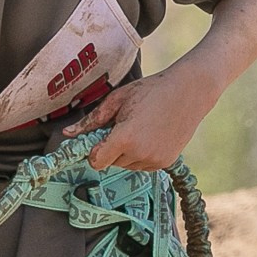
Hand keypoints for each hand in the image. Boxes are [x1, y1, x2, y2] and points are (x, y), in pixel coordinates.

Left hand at [64, 61, 220, 171]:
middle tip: (124, 125)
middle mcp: (140, 153)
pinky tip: (151, 135)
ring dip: (127, 152)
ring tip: (140, 128)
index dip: (94, 151)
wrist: (189, 91)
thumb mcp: (117, 100)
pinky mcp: (165, 163)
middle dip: (112, 148)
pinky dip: (142, 155)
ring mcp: (154, 160)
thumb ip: (91, 120)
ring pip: (127, 165)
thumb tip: (67, 134)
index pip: (96, 161)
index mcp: (124, 138)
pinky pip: (143, 166)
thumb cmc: (151, 90)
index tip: (99, 139)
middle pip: (111, 163)